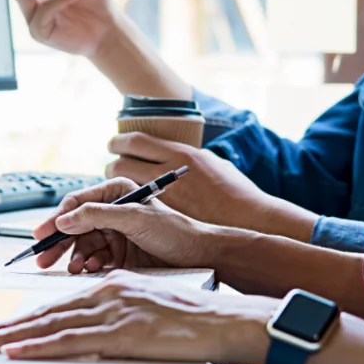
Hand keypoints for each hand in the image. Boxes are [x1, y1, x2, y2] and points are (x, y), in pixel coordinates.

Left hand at [0, 271, 275, 363]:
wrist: (225, 320)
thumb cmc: (194, 319)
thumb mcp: (148, 308)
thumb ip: (118, 317)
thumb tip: (93, 334)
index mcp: (114, 285)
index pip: (61, 303)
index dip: (29, 316)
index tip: (5, 326)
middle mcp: (108, 292)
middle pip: (48, 310)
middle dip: (10, 325)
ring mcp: (114, 311)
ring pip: (52, 324)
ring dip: (14, 336)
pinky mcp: (122, 331)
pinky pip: (71, 340)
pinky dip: (40, 346)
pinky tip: (18, 350)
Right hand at [32, 177, 221, 273]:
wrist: (199, 256)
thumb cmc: (174, 231)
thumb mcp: (135, 218)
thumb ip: (98, 215)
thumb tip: (64, 218)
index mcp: (116, 192)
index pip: (78, 203)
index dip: (57, 218)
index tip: (42, 234)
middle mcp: (112, 211)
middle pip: (75, 226)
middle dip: (59, 242)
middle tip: (43, 259)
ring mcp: (114, 233)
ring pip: (82, 245)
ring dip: (75, 257)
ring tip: (75, 268)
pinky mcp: (118, 254)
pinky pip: (94, 259)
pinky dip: (88, 266)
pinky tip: (90, 270)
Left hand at [106, 133, 318, 242]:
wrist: (251, 222)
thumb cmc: (237, 193)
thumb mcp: (213, 162)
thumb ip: (188, 158)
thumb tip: (174, 155)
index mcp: (181, 154)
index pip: (134, 141)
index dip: (118, 142)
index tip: (114, 145)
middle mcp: (168, 173)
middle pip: (120, 165)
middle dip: (111, 167)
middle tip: (112, 170)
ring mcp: (165, 199)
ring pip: (122, 190)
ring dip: (116, 190)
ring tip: (119, 192)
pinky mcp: (164, 221)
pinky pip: (134, 211)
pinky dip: (128, 209)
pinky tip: (130, 211)